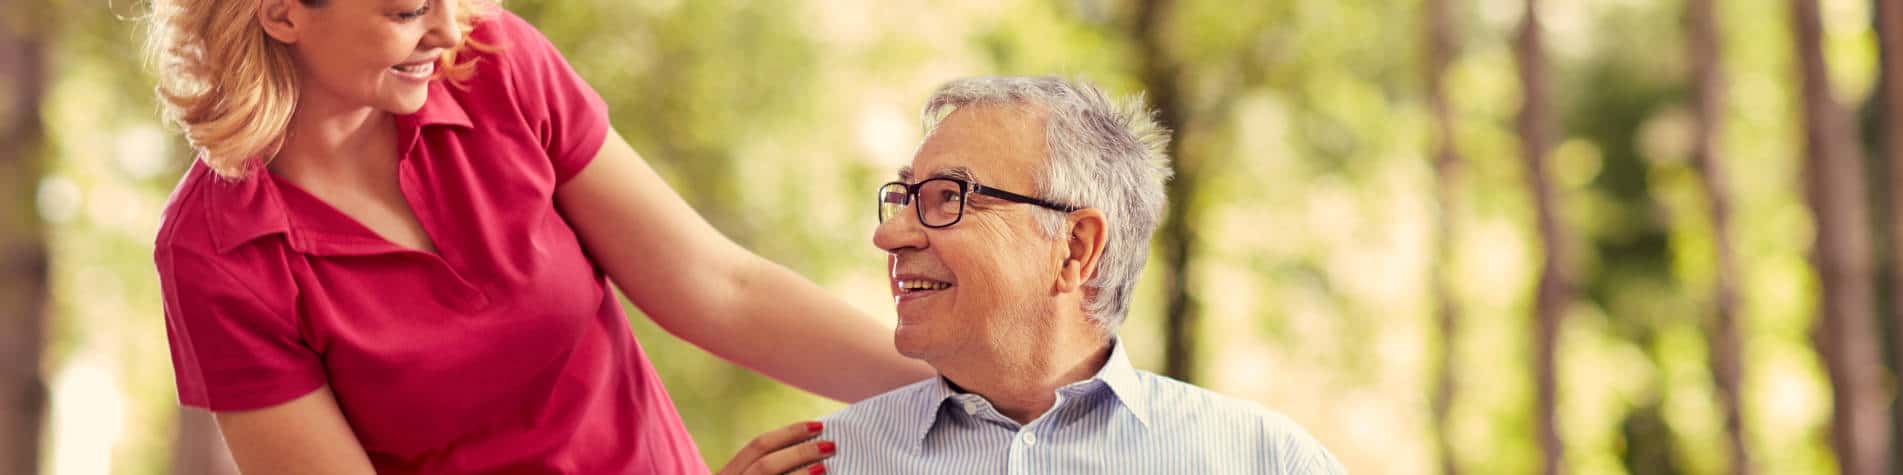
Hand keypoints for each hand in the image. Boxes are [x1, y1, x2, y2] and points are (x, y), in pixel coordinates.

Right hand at [716, 420, 837, 474]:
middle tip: (831, 445)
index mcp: (727, 473)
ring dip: (801, 473)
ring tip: (825, 466)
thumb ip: (760, 467)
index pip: (757, 446)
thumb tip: (805, 452)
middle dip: (800, 452)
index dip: (788, 433)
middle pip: (765, 464)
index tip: (816, 425)